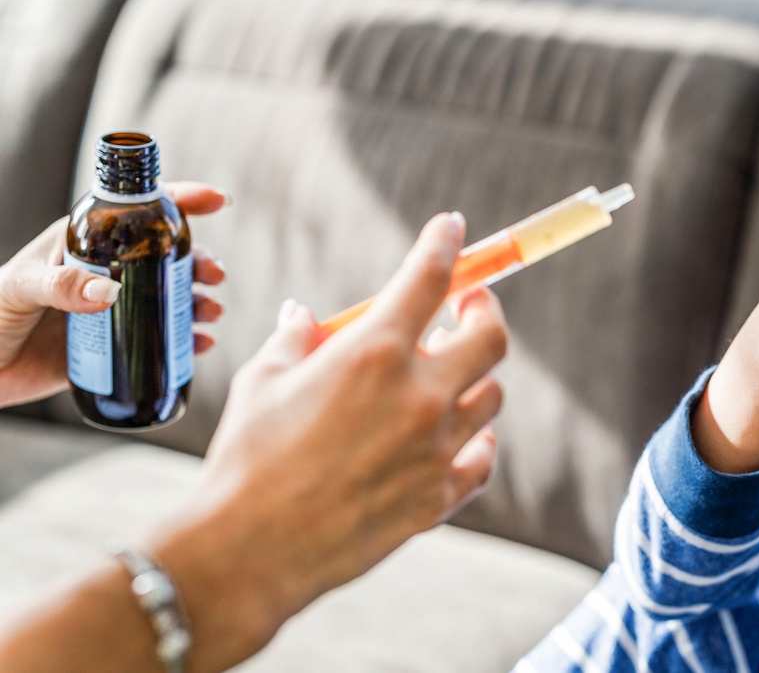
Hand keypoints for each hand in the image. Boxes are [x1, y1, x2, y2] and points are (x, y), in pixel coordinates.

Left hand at [0, 182, 229, 407]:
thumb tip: (111, 292)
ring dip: (198, 301)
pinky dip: (187, 340)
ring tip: (209, 313)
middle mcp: (107, 273)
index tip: (216, 201)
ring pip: (169, 298)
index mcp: (85, 243)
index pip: (137, 212)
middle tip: (213, 275)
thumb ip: (60, 286)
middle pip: (165, 258)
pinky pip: (161, 341)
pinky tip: (200, 343)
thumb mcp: (18, 289)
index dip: (180, 200)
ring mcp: (114, 310)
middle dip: (198, 261)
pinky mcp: (117, 346)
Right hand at [149, 212, 507, 671]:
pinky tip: (463, 437)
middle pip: (489, 336)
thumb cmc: (247, 459)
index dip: (446, 245)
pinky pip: (481, 459)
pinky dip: (477, 443)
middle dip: (483, 310)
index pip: (430, 277)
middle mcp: (419, 395)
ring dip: (473, 379)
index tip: (452, 228)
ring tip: (447, 376)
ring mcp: (436, 449)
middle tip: (467, 307)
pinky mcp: (438, 496)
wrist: (250, 550)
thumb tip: (304, 316)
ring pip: (491, 397)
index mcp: (374, 352)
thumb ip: (296, 338)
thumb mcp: (264, 381)